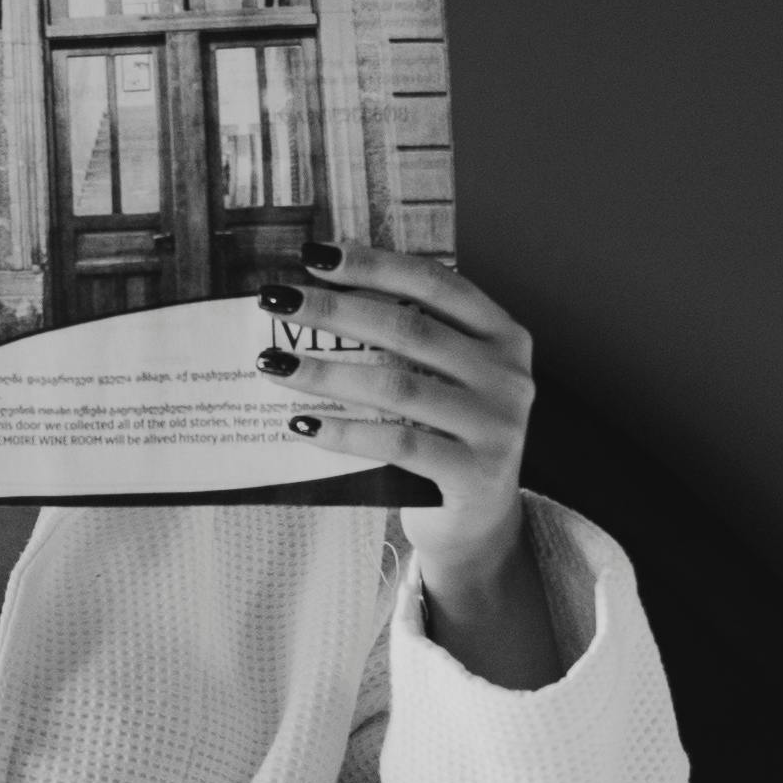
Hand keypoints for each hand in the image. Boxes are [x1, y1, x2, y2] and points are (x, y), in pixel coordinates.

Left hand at [254, 241, 557, 683]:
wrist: (479, 526)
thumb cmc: (446, 438)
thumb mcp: (442, 380)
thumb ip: (407, 341)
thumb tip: (320, 293)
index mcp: (503, 336)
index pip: (436, 283)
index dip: (375, 265)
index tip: (316, 256)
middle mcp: (509, 376)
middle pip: (409, 329)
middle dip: (335, 311)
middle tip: (276, 301)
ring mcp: (498, 427)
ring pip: (398, 386)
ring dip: (327, 372)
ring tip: (273, 363)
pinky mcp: (475, 475)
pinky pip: (397, 445)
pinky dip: (345, 432)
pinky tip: (301, 424)